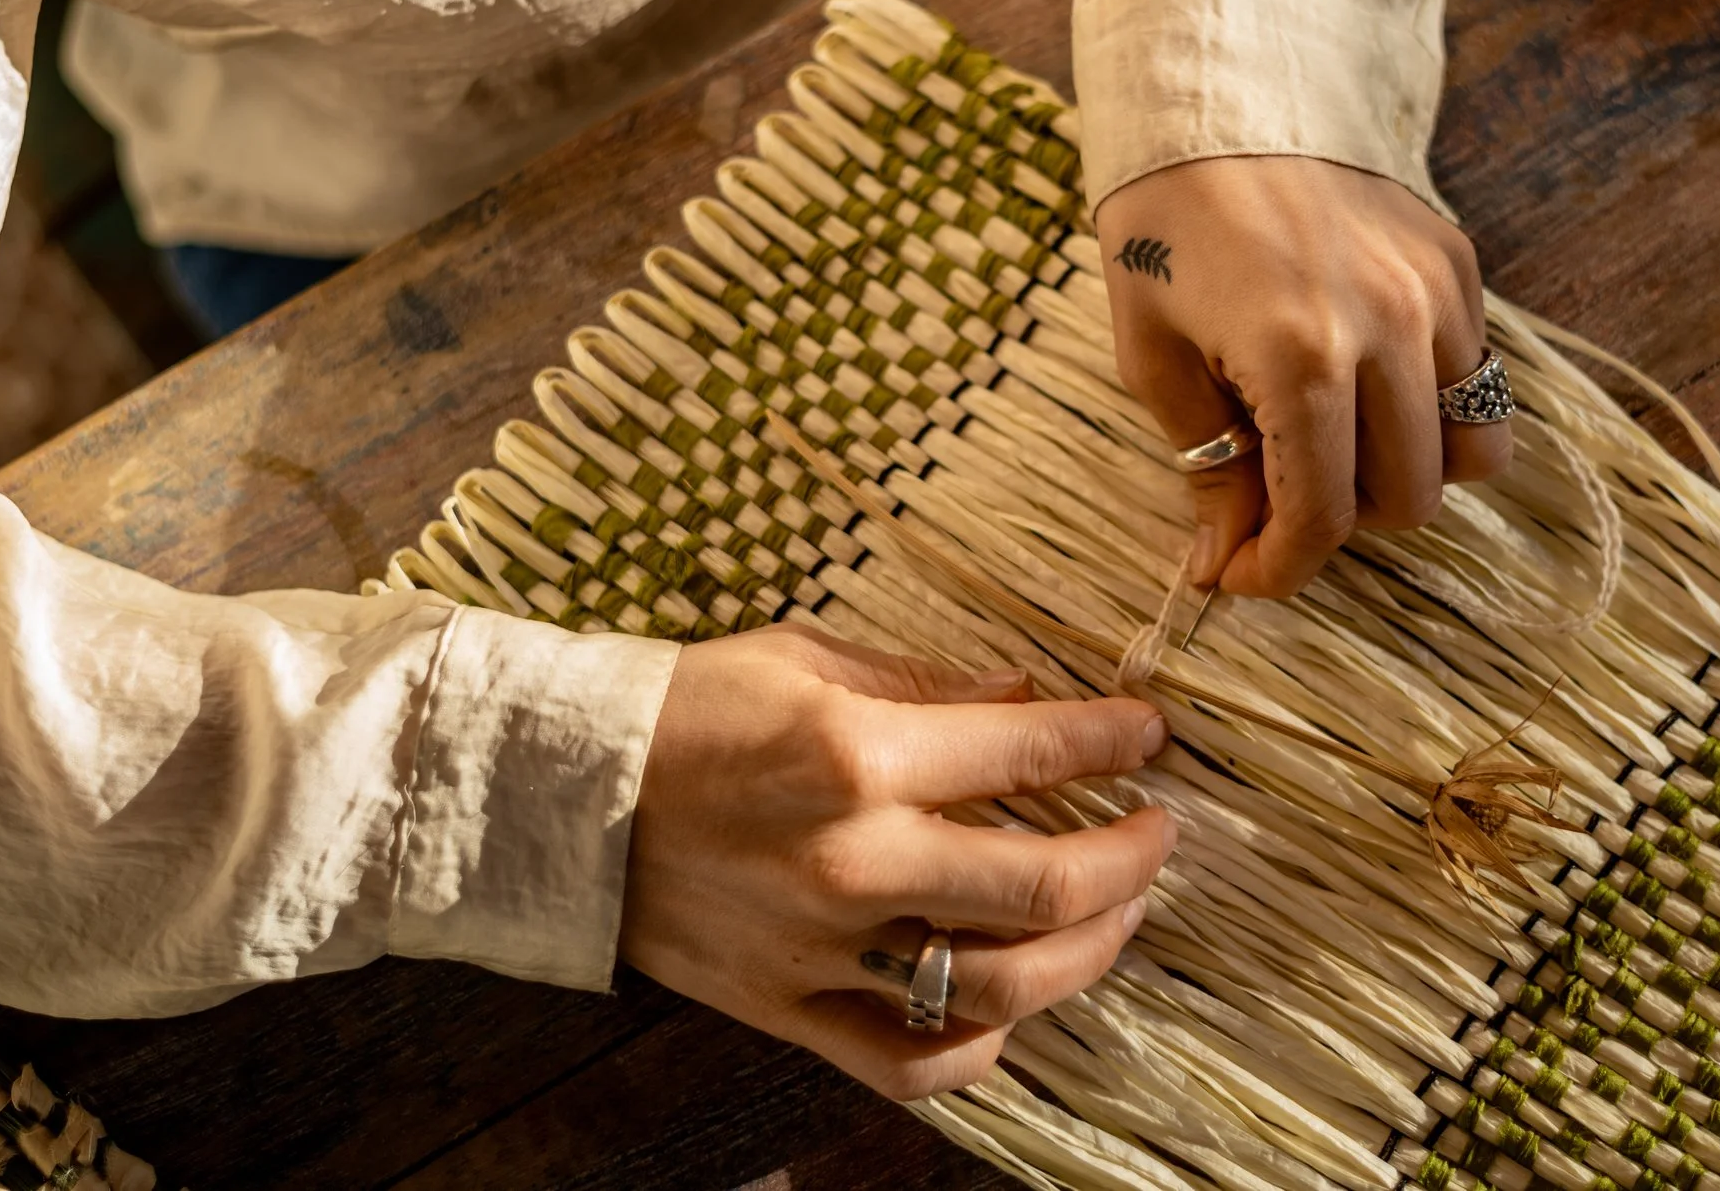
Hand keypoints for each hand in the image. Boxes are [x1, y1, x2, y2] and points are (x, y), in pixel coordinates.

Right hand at [619, 626, 1175, 1099]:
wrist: (560, 792)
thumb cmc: (684, 708)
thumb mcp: (808, 660)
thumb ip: (927, 686)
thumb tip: (1025, 697)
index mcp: (859, 754)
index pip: (1033, 752)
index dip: (1113, 740)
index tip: (1149, 734)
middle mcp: (854, 859)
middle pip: (1047, 886)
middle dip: (1133, 857)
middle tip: (1160, 832)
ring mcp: (822, 947)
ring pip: (1000, 985)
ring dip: (1087, 952)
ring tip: (1116, 915)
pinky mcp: (787, 1007)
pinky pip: (909, 1059)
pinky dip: (979, 1047)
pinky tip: (1013, 1005)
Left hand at [1097, 156, 1509, 597]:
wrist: (1220, 93)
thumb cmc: (1163, 223)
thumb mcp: (1150, 351)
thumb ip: (1207, 463)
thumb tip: (1228, 558)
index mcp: (1298, 356)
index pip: (1323, 517)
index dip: (1281, 569)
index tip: (1241, 574)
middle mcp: (1386, 329)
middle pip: (1407, 498)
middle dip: (1339, 522)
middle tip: (1274, 495)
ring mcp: (1435, 295)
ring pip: (1470, 451)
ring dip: (1402, 473)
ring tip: (1332, 441)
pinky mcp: (1458, 264)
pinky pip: (1475, 379)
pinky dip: (1429, 408)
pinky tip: (1361, 379)